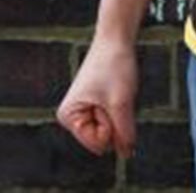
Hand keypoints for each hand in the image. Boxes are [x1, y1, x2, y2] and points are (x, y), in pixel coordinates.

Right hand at [56, 35, 138, 158]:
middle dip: (115, 121)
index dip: (111, 125)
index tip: (107, 100)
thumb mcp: (122, 104)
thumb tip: (127, 155)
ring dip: (119, 114)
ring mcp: (83, 112)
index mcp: (68, 117)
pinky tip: (115, 91)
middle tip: (111, 94)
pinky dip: (120, 109)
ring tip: (113, 91)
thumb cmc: (114, 66)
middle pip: (103, 140)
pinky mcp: (94, 106)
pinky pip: (113, 120)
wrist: (115, 39)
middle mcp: (72, 117)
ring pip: (111, 131)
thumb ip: (124, 134)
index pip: (98, 144)